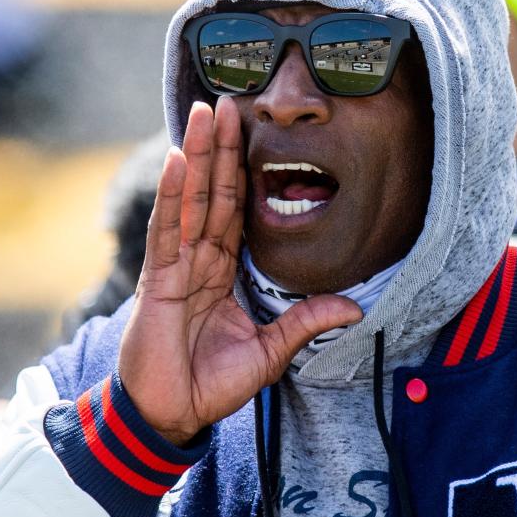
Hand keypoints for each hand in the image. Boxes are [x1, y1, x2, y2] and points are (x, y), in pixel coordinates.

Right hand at [117, 98, 362, 444]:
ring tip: (205, 113)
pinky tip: (182, 161)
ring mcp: (177, 266)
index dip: (244, 172)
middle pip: (213, 193)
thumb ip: (307, 322)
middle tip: (228, 101)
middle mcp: (199, 260)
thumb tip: (357, 308)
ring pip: (191, 200)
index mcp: (224, 270)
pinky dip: (174, 195)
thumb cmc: (213, 384)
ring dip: (199, 155)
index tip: (253, 133)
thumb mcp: (272, 351)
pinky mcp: (159, 280)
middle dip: (221, 148)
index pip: (236, 210)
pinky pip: (168, 230)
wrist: (173, 415)